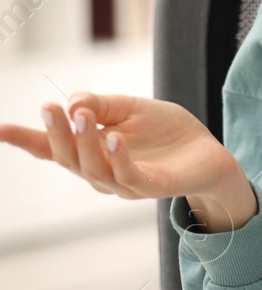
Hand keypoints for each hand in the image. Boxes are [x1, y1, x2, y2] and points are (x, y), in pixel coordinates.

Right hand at [0, 93, 257, 231]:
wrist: (208, 152)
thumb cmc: (165, 132)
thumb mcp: (130, 108)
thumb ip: (102, 105)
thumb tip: (72, 102)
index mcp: (89, 154)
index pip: (51, 148)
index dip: (25, 139)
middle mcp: (100, 174)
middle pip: (68, 158)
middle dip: (57, 133)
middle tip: (52, 107)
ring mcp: (124, 184)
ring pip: (94, 168)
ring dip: (86, 141)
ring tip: (83, 114)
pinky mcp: (152, 187)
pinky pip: (130, 176)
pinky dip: (119, 158)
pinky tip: (114, 139)